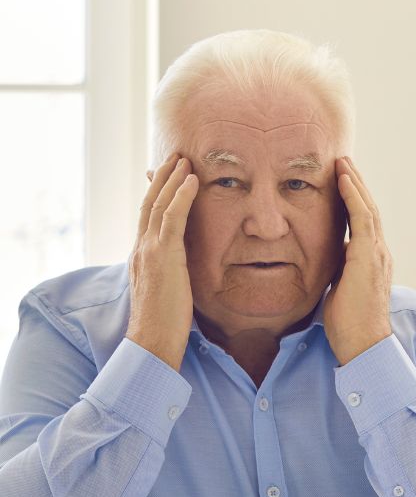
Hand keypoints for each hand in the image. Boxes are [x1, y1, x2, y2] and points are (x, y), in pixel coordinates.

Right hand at [125, 153, 198, 370]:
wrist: (152, 341)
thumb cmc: (165, 324)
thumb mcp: (171, 291)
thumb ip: (175, 274)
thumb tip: (187, 269)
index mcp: (142, 256)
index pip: (149, 217)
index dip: (157, 193)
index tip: (167, 176)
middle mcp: (141, 248)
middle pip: (150, 203)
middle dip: (163, 177)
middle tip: (175, 156)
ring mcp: (149, 251)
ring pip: (159, 205)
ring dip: (172, 179)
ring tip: (184, 159)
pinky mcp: (163, 256)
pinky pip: (172, 218)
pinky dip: (181, 196)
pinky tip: (192, 180)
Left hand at [322, 157, 392, 365]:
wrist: (363, 343)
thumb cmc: (348, 325)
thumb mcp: (338, 290)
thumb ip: (335, 272)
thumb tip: (322, 260)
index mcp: (371, 261)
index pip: (363, 224)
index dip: (353, 201)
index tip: (342, 183)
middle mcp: (379, 253)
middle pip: (368, 210)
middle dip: (356, 185)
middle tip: (344, 162)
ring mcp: (377, 253)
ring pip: (368, 208)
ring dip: (355, 183)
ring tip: (343, 162)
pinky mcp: (369, 256)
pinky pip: (362, 218)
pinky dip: (354, 196)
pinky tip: (344, 179)